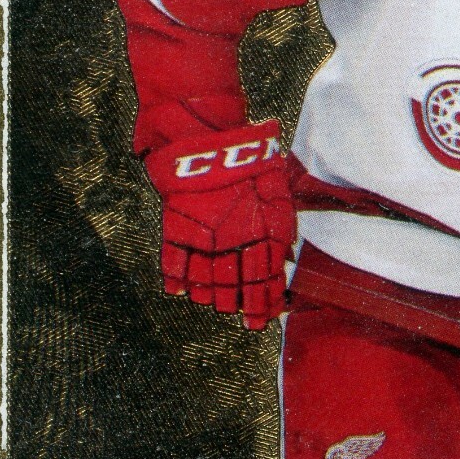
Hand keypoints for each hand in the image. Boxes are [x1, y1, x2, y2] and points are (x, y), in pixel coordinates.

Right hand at [144, 120, 294, 328]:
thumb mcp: (277, 188)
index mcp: (264, 232)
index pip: (267, 277)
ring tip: (217, 306)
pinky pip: (175, 261)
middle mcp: (235, 240)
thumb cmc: (249, 158)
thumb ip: (280, 224)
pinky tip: (179, 293)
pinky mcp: (177, 227)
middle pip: (238, 284)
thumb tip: (284, 255)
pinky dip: (176, 279)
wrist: (210, 136)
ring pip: (207, 278)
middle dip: (244, 305)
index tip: (268, 317)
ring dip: (213, 297)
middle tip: (248, 323)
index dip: (268, 300)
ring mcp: (204, 236)